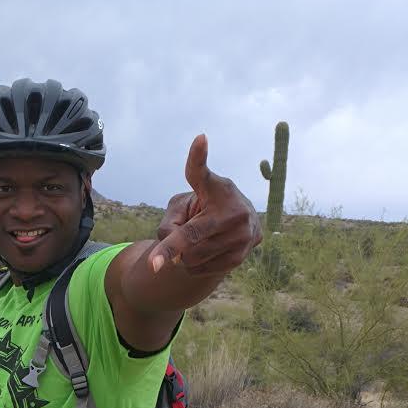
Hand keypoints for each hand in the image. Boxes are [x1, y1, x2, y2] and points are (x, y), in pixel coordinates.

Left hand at [150, 135, 261, 275]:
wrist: (238, 227)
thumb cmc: (204, 207)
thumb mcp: (183, 202)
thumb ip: (170, 219)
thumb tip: (169, 239)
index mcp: (221, 188)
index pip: (202, 176)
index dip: (198, 157)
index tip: (200, 138)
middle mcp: (235, 211)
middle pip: (187, 237)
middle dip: (169, 247)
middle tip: (166, 248)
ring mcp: (241, 237)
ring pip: (190, 258)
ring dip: (182, 255)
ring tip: (195, 241)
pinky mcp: (239, 258)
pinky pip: (198, 270)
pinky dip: (191, 265)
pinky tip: (204, 251)